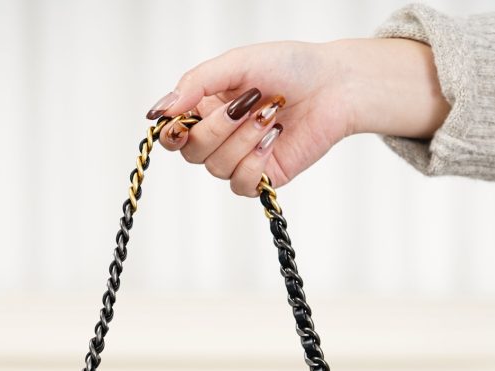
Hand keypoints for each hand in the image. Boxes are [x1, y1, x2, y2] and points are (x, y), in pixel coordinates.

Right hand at [146, 39, 449, 194]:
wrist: (334, 86)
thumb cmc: (289, 67)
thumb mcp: (236, 64)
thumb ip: (196, 84)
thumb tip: (160, 111)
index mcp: (206, 107)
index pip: (172, 134)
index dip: (171, 133)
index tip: (180, 123)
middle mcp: (218, 136)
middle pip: (192, 152)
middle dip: (218, 128)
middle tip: (249, 102)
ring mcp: (239, 159)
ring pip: (217, 168)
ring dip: (244, 139)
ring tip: (271, 114)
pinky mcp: (261, 178)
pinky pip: (241, 183)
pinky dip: (256, 161)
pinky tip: (275, 138)